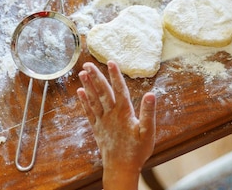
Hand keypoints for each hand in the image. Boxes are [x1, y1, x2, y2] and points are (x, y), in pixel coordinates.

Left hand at [77, 61, 155, 189]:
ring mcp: (102, 121)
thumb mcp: (148, 132)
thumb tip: (151, 94)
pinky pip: (89, 112)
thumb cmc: (137, 151)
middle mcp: (111, 114)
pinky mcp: (97, 128)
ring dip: (88, 85)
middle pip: (103, 92)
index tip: (111, 62)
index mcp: (124, 113)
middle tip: (88, 64)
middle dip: (96, 76)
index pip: (119, 89)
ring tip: (82, 73)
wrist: (121, 168)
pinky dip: (84, 102)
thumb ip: (149, 113)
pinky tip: (80, 92)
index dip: (115, 75)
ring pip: (94, 99)